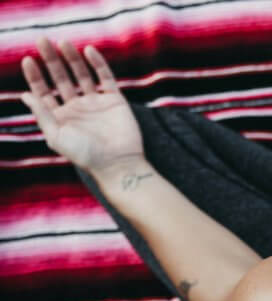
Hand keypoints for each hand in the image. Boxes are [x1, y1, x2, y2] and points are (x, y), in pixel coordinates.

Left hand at [21, 38, 144, 174]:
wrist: (118, 162)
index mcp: (61, 117)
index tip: (28, 60)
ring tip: (63, 42)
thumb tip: (25, 95)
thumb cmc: (86, 154)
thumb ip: (42, 115)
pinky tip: (88, 51)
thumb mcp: (57, 136)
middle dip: (51, 60)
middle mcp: (77, 108)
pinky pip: (105, 78)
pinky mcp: (115, 100)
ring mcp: (96, 103)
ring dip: (72, 58)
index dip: (35, 77)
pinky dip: (98, 64)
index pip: (45, 92)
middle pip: (61, 78)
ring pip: (82, 75)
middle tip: (42, 40)